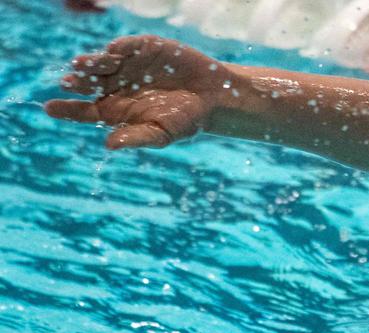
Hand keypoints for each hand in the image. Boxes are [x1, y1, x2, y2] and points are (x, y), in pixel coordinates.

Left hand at [45, 35, 239, 149]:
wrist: (215, 97)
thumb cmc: (188, 120)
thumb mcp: (162, 133)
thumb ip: (137, 137)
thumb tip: (109, 145)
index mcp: (116, 111)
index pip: (83, 111)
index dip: (65, 109)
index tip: (49, 108)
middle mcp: (116, 87)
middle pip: (86, 83)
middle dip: (76, 81)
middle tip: (68, 82)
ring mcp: (128, 67)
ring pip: (99, 63)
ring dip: (90, 63)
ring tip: (82, 65)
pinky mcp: (143, 49)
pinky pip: (125, 46)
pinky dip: (118, 48)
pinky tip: (113, 52)